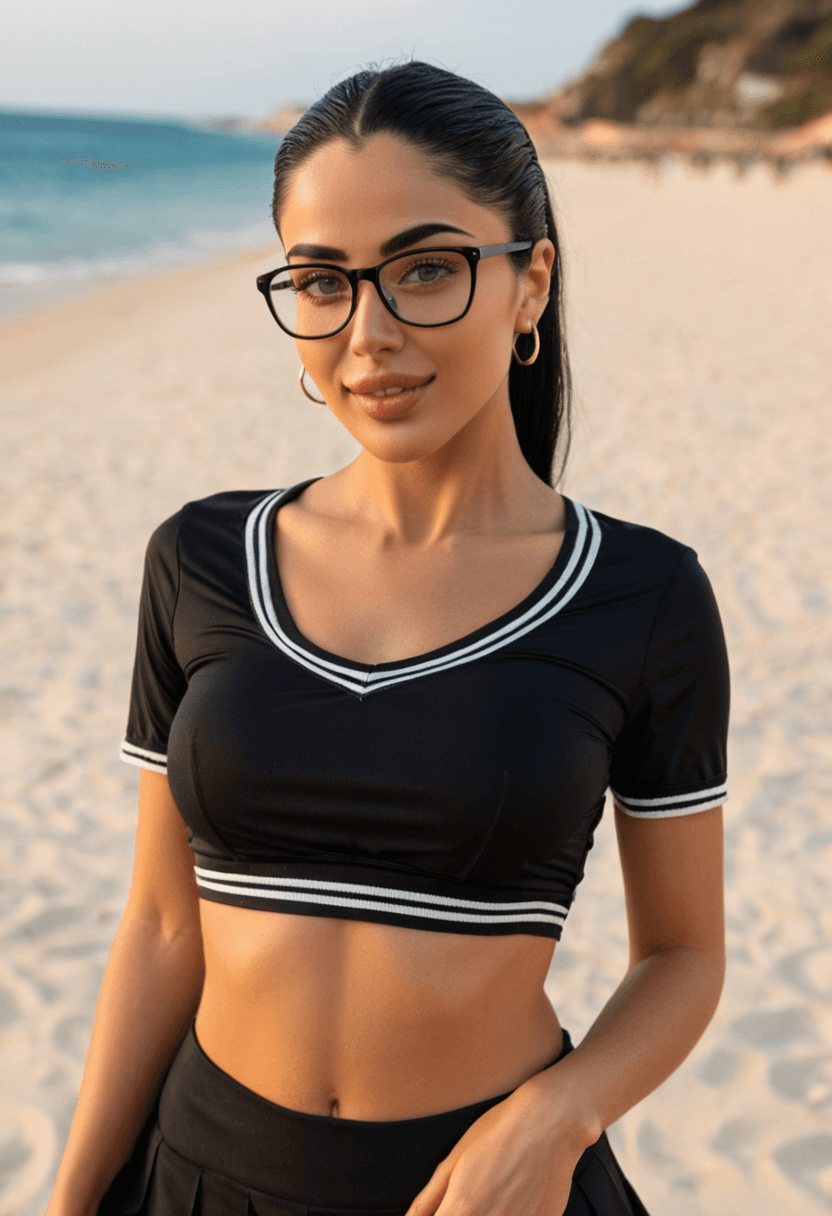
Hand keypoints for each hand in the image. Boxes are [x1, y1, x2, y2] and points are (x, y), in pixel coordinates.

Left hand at [403, 1076, 593, 1215]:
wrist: (551, 1121)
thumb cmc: (500, 1132)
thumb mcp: (455, 1159)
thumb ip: (429, 1199)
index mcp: (464, 1208)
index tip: (447, 1209)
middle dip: (461, 1214)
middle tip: (469, 1200)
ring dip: (485, 1215)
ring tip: (492, 1197)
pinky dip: (512, 1215)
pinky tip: (513, 1201)